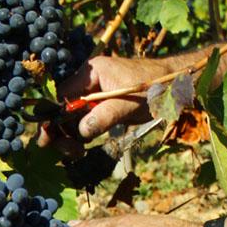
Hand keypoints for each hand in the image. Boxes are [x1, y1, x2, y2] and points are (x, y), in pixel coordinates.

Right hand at [38, 55, 171, 149]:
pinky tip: (81, 149)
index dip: (52, 118)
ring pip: (70, 118)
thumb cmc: (157, 88)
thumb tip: (81, 132)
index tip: (48, 139)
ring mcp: (93, 94)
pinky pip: (82, 121)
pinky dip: (79, 136)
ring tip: (77, 154)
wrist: (178, 85)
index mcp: (92, 72)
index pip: (61, 96)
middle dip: (59, 131)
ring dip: (69, 137)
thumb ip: (104, 116)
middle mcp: (88, 81)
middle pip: (61, 108)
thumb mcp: (129, 104)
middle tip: (67, 152)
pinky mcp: (100, 106)